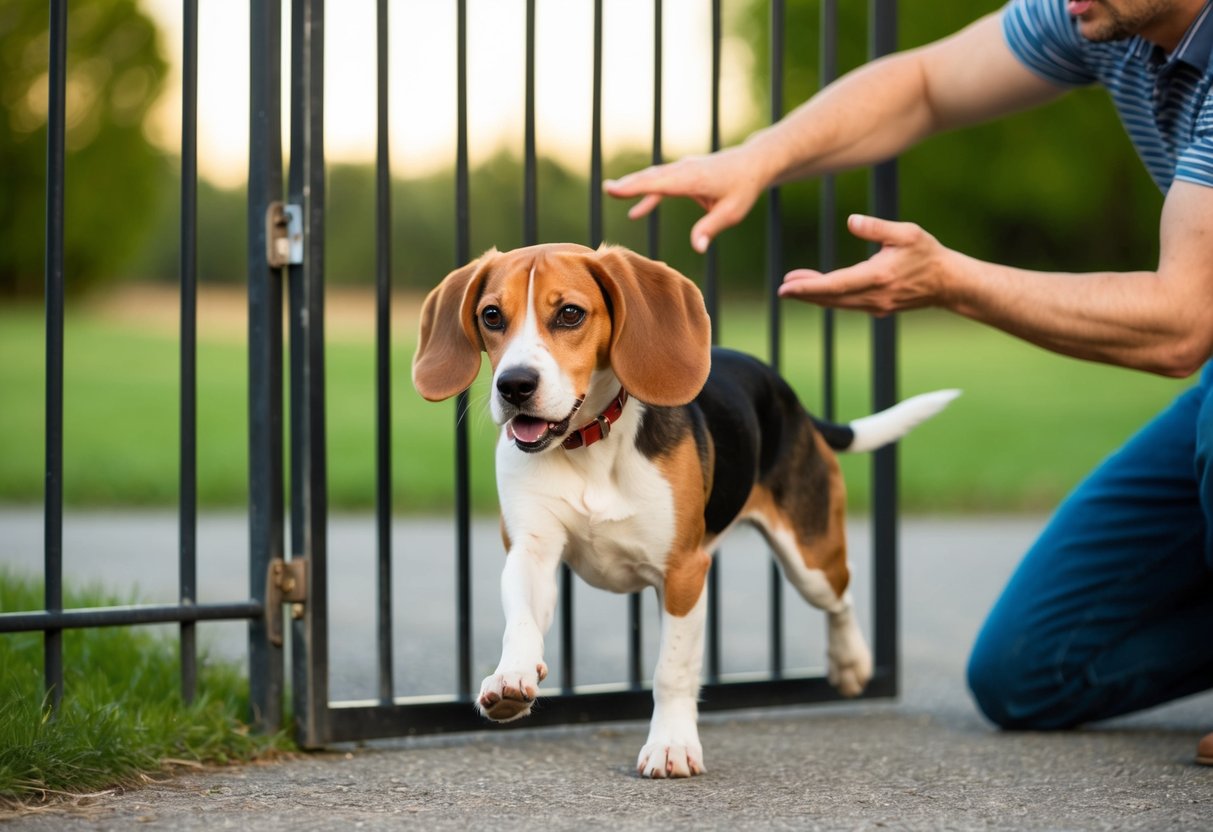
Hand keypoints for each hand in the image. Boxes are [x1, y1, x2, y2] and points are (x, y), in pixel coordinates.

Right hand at [604, 145, 769, 252]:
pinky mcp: (685, 172)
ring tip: (612, 191)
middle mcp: (685, 170)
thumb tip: (697, 248)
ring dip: (634, 185)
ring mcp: (684, 169)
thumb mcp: (732, 212)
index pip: (660, 184)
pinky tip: (636, 212)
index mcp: (694, 179)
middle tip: (607, 189)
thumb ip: (710, 229)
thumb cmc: (744, 188)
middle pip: (652, 177)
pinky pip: (662, 183)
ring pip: (654, 177)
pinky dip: (649, 194)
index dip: (636, 187)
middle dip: (629, 184)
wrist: (753, 163)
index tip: (615, 190)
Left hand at [779, 214, 955, 314]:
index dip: (808, 287)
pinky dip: (829, 297)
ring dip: (814, 295)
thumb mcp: (906, 233)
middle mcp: (873, 296)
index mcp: (878, 277)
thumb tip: (851, 221)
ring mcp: (875, 305)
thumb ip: (877, 227)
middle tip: (782, 288)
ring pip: (837, 303)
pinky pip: (847, 304)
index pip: (835, 284)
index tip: (787, 286)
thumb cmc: (927, 254)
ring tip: (793, 284)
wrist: (949, 283)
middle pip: (830, 298)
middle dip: (804, 293)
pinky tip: (818, 289)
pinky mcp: (877, 307)